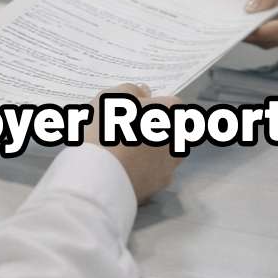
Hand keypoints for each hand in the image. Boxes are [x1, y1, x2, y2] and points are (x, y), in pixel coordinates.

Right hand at [86, 83, 180, 203]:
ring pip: (167, 154)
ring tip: (127, 152)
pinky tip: (126, 170)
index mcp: (170, 113)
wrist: (100, 176)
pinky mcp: (159, 186)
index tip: (137, 109)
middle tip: (130, 130)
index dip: (155, 105)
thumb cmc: (107, 129)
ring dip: (155, 151)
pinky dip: (145, 171)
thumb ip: (131, 90)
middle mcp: (177, 139)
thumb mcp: (111, 98)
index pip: (172, 103)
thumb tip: (144, 92)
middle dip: (158, 129)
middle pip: (174, 130)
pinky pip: (155, 174)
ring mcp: (170, 165)